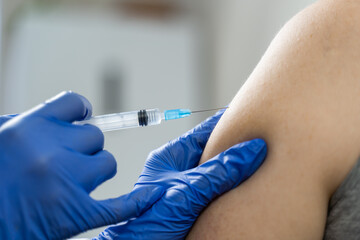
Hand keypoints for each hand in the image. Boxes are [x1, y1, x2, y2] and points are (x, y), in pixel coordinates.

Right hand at [0, 91, 162, 238]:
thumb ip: (28, 124)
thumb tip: (61, 116)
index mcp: (29, 127)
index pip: (74, 103)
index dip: (80, 111)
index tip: (81, 119)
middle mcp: (50, 150)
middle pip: (94, 136)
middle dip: (83, 147)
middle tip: (64, 162)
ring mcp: (65, 183)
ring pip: (107, 162)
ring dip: (95, 170)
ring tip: (71, 183)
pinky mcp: (76, 215)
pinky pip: (120, 205)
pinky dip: (137, 201)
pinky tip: (149, 195)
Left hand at [97, 110, 266, 239]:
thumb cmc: (150, 221)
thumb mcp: (187, 192)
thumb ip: (219, 171)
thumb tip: (251, 150)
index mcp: (170, 157)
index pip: (202, 132)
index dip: (224, 121)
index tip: (246, 111)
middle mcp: (179, 170)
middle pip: (212, 150)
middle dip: (234, 144)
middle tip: (261, 135)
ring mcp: (187, 187)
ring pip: (217, 170)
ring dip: (236, 166)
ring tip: (260, 155)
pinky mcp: (195, 204)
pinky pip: (219, 189)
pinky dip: (233, 184)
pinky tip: (247, 182)